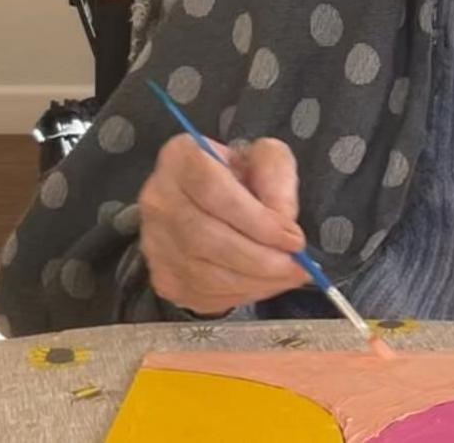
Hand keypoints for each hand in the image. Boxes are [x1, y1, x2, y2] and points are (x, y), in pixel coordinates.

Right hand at [137, 135, 308, 315]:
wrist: (207, 202)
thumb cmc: (238, 177)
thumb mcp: (264, 159)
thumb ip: (277, 177)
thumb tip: (283, 220)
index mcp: (181, 159)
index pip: (214, 192)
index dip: (258, 221)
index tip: (293, 237)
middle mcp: (158, 200)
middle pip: (207, 238)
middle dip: (261, 259)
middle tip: (298, 265)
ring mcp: (156, 243)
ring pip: (206, 273)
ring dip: (257, 281)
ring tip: (289, 275)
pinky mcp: (164, 278)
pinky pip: (205, 294)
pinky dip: (243, 294)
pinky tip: (264, 283)